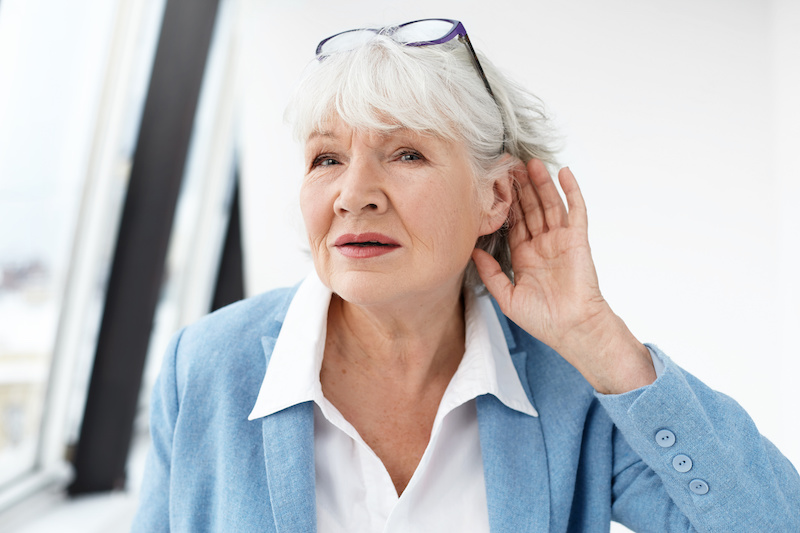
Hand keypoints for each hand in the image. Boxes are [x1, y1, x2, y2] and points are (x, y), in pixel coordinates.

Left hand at [472, 159, 654, 393]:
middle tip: (510, 165)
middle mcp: (542, 245)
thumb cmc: (542, 319)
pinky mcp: (578, 240)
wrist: (572, 329)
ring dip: (542, 183)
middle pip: (530, 208)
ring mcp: (561, 241)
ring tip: (531, 162)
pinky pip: (576, 211)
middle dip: (521, 187)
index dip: (506, 203)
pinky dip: (571, 191)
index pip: (514, 223)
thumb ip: (490, 273)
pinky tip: (564, 173)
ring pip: (550, 204)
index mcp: (525, 257)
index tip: (495, 184)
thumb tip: (473, 251)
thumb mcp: (507, 296)